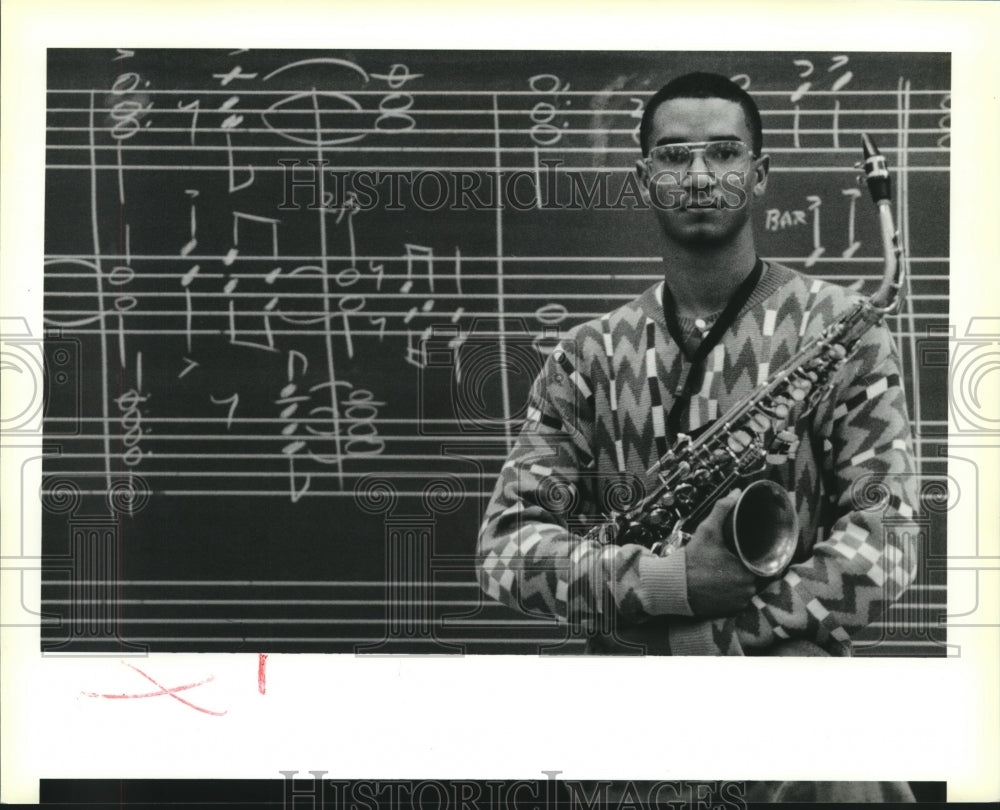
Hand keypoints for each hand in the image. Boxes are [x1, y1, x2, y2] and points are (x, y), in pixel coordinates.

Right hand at [684, 489, 758, 617]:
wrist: (673, 585)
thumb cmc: (692, 559)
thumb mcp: (707, 531)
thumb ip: (722, 510)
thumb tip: (736, 492)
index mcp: (747, 571)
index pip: (762, 562)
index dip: (754, 555)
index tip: (745, 551)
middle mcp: (747, 590)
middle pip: (755, 575)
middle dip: (746, 566)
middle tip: (733, 558)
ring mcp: (739, 603)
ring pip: (747, 587)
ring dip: (741, 580)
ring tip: (728, 570)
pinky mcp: (729, 612)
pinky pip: (738, 599)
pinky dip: (733, 593)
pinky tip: (723, 584)